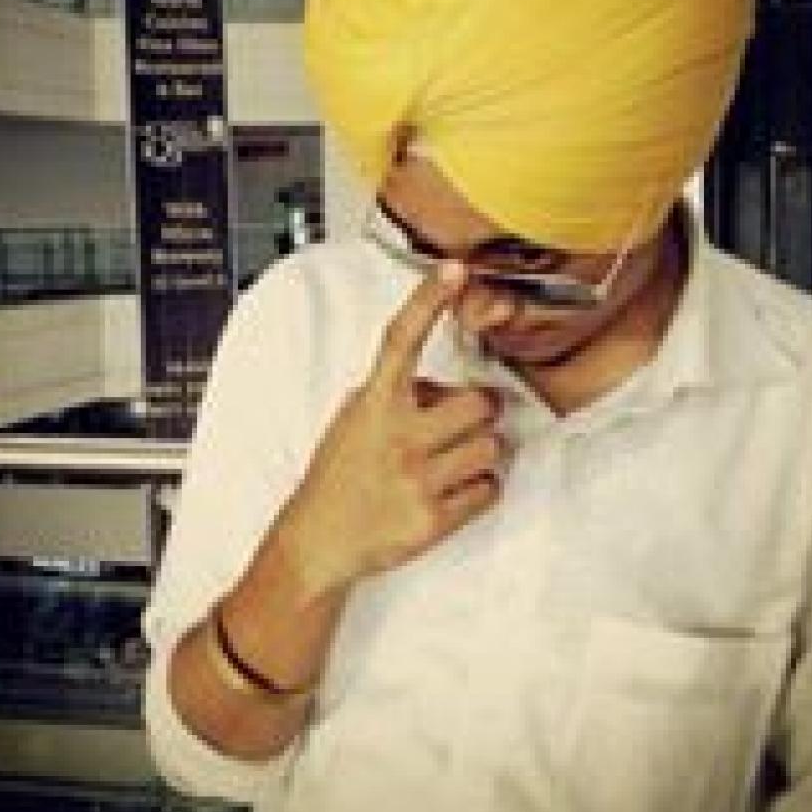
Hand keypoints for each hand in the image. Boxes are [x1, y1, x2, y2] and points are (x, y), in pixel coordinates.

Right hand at [281, 260, 509, 591]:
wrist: (319, 540)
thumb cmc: (339, 474)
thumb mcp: (354, 418)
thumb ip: (395, 394)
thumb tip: (448, 384)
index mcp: (374, 404)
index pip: (402, 340)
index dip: (429, 301)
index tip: (453, 271)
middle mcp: (396, 436)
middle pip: (479, 404)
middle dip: (481, 411)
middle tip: (466, 420)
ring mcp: (416, 478)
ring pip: (491, 447)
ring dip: (480, 452)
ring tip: (449, 462)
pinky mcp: (432, 519)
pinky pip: (488, 488)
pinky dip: (478, 488)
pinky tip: (449, 490)